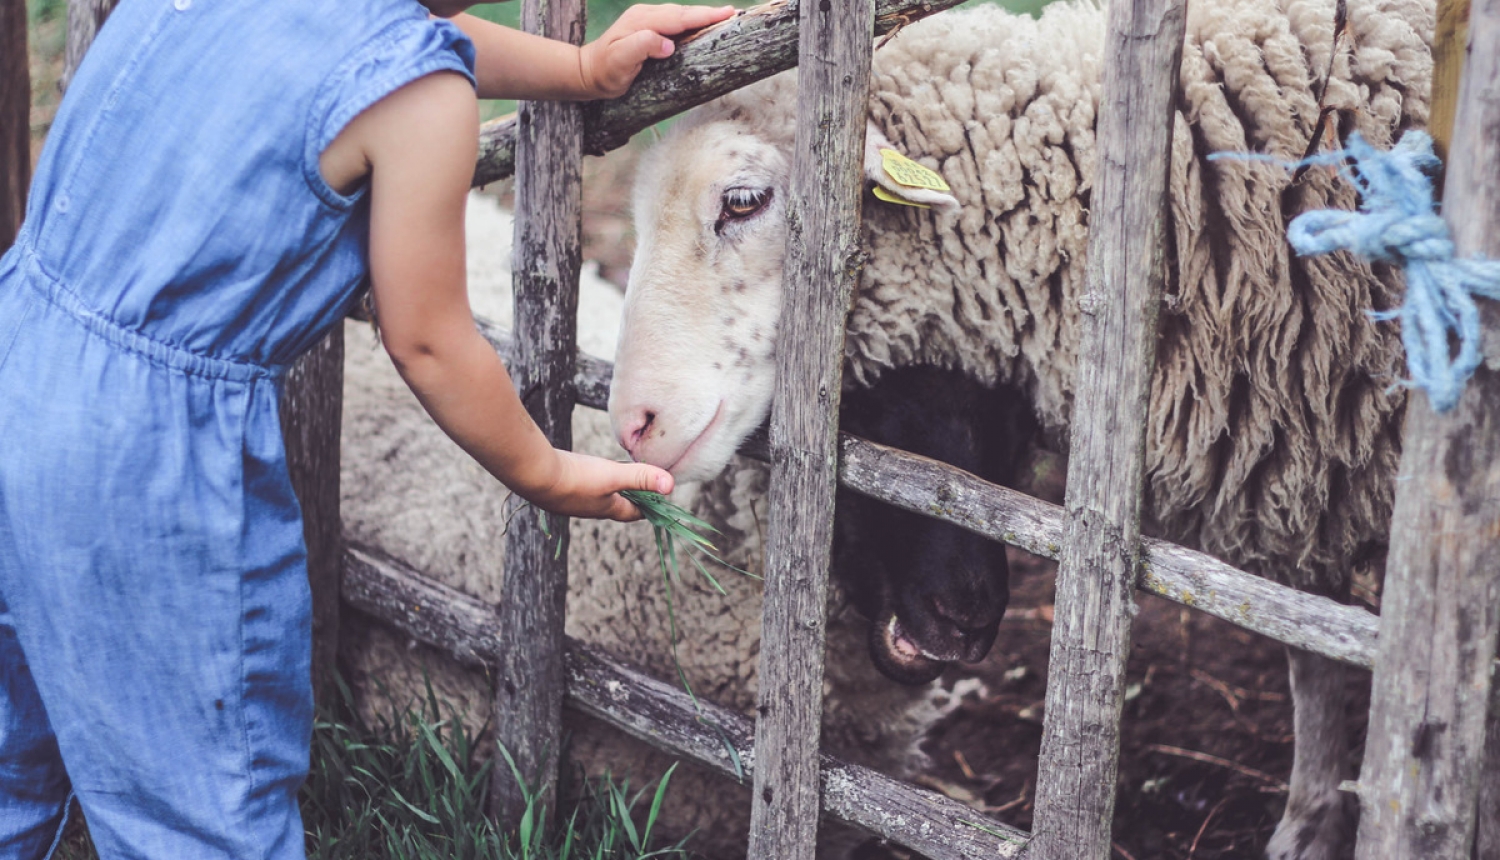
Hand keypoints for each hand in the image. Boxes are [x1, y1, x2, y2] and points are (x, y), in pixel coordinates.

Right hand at [527, 449, 675, 521]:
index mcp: (606, 509)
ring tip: (612, 478)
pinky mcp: (555, 492)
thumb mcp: (613, 475)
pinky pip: (576, 489)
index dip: (647, 508)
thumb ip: (641, 477)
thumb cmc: (576, 478)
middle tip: (639, 487)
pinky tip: (580, 472)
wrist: (534, 475)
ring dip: (605, 491)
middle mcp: (588, 509)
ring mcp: (569, 502)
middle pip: (614, 507)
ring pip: (594, 498)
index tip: (657, 502)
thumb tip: (671, 485)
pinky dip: (585, 483)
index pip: (633, 514)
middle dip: (628, 499)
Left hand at [578, 4, 736, 98]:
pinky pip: (674, 22)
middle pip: (683, 13)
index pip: (679, 18)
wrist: (587, 72)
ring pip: (680, 15)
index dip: (704, 16)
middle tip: (733, 14)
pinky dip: (690, 22)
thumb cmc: (605, 71)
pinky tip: (701, 25)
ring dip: (701, 16)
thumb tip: (668, 44)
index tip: (726, 14)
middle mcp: (646, 16)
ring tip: (723, 18)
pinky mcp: (647, 28)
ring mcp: (646, 20)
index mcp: (643, 22)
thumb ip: (642, 47)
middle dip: (708, 13)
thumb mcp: (620, 61)